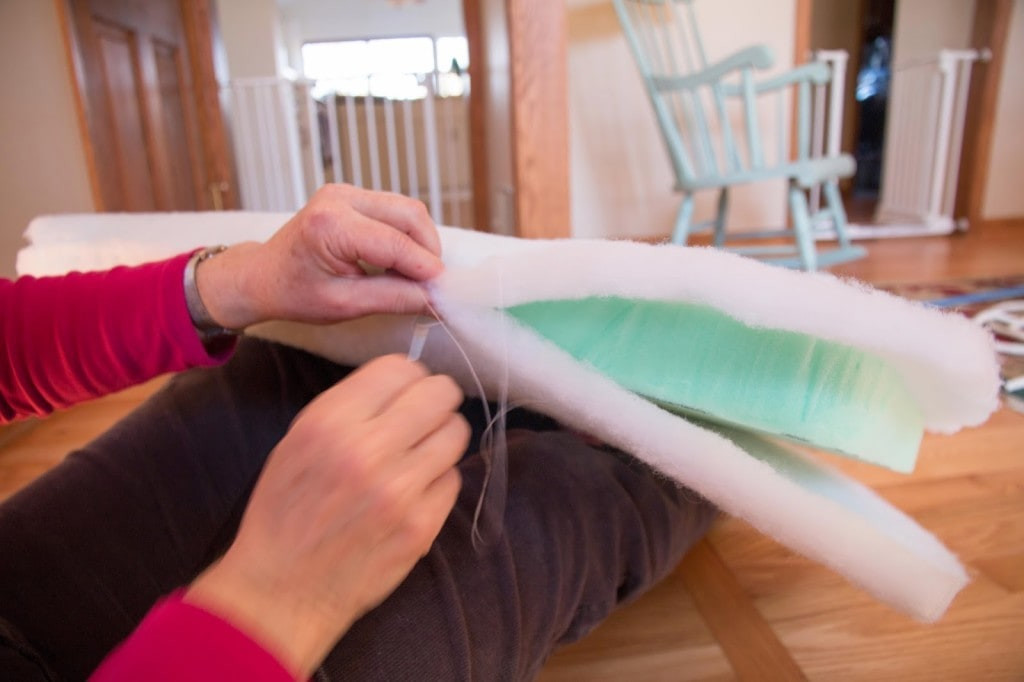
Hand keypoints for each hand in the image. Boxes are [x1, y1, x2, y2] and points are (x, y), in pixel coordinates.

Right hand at [185, 355, 468, 677]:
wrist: (283, 590)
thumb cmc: (286, 512)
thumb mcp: (298, 441)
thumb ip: (349, 407)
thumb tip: (402, 382)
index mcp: (330, 422)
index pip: (400, 368)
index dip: (409, 376)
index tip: (406, 391)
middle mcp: (368, 450)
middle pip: (440, 393)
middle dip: (436, 400)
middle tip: (425, 416)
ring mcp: (400, 491)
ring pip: (456, 433)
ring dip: (441, 439)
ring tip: (419, 455)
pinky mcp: (422, 526)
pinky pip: (454, 479)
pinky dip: (438, 481)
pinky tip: (413, 493)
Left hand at [197, 184, 443, 328]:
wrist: (263, 276)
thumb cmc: (293, 292)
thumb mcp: (344, 305)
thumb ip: (393, 298)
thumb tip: (434, 297)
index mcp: (331, 225)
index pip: (396, 244)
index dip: (427, 269)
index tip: (446, 292)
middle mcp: (339, 198)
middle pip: (410, 216)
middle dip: (429, 251)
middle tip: (433, 285)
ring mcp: (346, 192)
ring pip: (407, 210)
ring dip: (421, 242)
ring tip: (416, 276)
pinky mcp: (352, 195)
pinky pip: (395, 210)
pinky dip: (407, 235)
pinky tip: (402, 261)